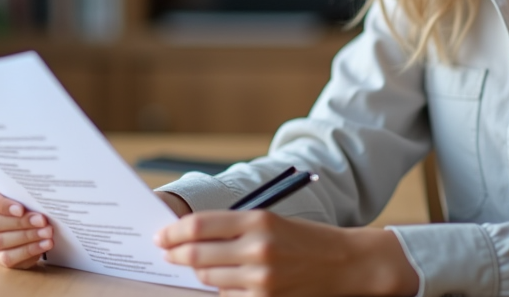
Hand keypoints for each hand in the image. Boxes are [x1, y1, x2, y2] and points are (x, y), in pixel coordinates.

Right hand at [0, 181, 52, 268]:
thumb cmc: (22, 194)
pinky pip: (7, 258)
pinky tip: (44, 245)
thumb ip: (22, 187)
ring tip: (47, 233)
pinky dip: (28, 252)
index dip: (0, 204)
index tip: (21, 209)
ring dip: (26, 238)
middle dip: (20, 223)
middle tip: (42, 221)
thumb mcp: (21, 186)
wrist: (29, 210)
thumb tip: (37, 192)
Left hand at [154, 210, 419, 296]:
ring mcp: (262, 278)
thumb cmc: (307, 239)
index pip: (200, 225)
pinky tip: (223, 281)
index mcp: (258, 220)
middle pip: (197, 253)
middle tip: (166, 252)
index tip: (161, 234)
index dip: (174, 231)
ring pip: (209, 277)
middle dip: (176, 254)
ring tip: (197, 265)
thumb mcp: (272, 221)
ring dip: (199, 271)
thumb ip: (235, 227)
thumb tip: (193, 234)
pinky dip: (221, 289)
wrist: (347, 263)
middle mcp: (258, 248)